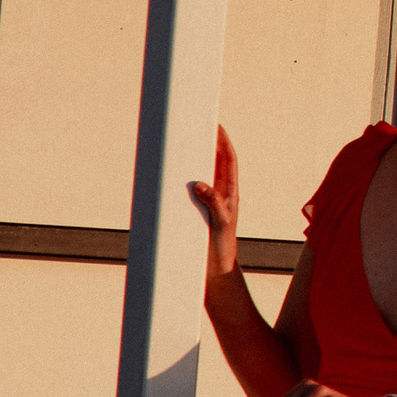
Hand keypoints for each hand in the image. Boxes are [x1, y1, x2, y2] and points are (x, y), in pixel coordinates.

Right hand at [188, 125, 241, 279]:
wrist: (215, 272)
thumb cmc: (222, 248)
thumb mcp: (221, 224)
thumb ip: (214, 204)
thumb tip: (200, 184)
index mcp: (231, 192)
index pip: (228, 160)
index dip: (223, 141)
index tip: (216, 124)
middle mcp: (219, 194)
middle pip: (212, 162)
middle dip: (205, 144)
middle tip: (192, 126)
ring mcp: (206, 202)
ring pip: (198, 175)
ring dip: (190, 160)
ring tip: (177, 144)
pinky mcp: (193, 212)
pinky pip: (185, 191)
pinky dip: (178, 180)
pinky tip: (165, 175)